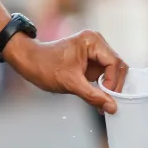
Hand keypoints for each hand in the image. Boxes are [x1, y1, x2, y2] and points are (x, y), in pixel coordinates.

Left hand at [3, 30, 127, 113]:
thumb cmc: (45, 66)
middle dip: (115, 84)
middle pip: (117, 65)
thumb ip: (93, 96)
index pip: (114, 62)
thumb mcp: (70, 83)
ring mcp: (94, 50)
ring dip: (110, 86)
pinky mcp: (91, 59)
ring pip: (113, 70)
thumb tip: (112, 107)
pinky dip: (104, 85)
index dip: (113, 81)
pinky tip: (99, 96)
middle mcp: (96, 42)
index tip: (108, 97)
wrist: (29, 62)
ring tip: (104, 100)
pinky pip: (105, 72)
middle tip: (109, 101)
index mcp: (92, 41)